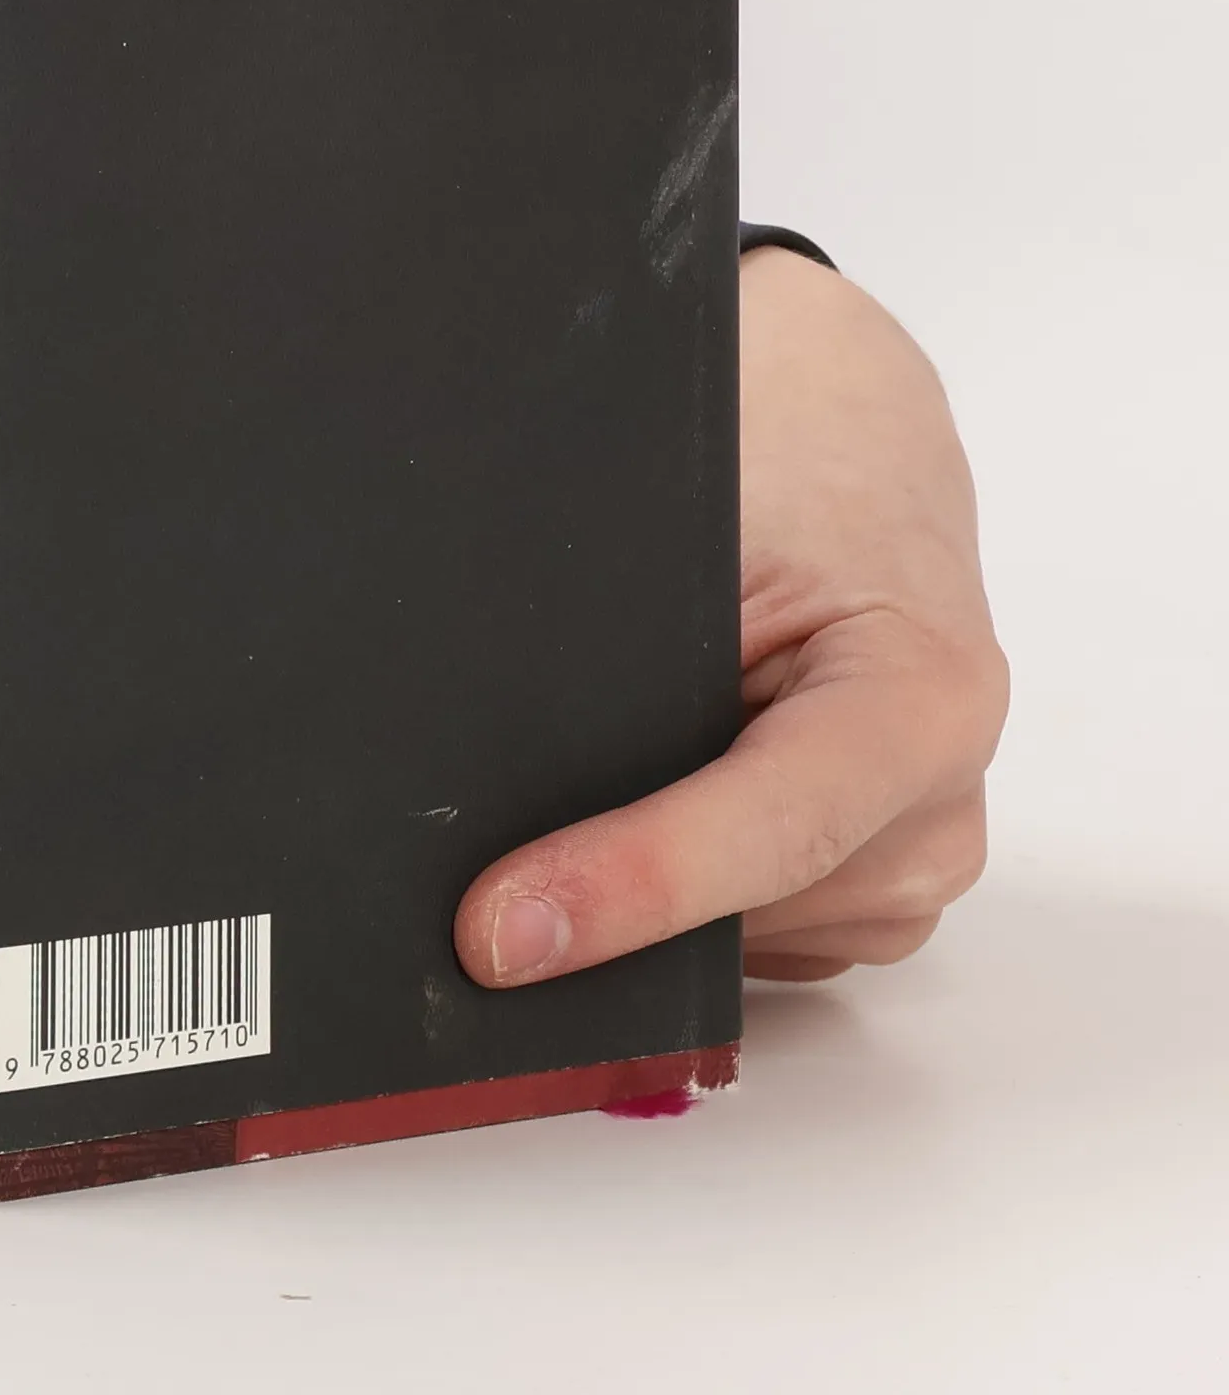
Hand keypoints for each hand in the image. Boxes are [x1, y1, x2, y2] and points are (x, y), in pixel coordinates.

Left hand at [454, 247, 1007, 986]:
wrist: (846, 460)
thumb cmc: (774, 472)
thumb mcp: (695, 526)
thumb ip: (613, 649)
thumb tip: (475, 769)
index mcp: (921, 692)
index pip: (771, 824)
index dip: (629, 885)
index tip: (499, 929)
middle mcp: (940, 803)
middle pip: (741, 916)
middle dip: (602, 907)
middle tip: (472, 889)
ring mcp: (910, 869)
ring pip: (729, 951)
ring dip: (633, 913)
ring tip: (573, 813)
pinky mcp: (863, 901)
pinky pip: (736, 952)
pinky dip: (663, 916)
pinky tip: (630, 830)